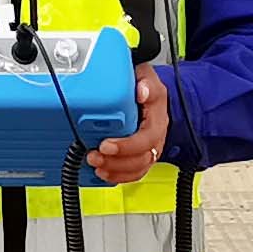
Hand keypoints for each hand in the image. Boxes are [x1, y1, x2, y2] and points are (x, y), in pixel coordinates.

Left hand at [91, 65, 171, 185]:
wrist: (147, 93)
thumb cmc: (145, 86)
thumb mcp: (146, 75)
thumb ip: (145, 80)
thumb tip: (142, 91)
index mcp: (158, 119)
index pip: (147, 138)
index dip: (126, 146)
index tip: (106, 144)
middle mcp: (156, 137)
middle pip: (142, 158)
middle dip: (116, 161)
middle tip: (94, 155)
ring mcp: (150, 149)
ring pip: (137, 168)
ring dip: (115, 170)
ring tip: (95, 163)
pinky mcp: (141, 156)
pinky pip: (134, 173)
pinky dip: (118, 177)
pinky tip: (103, 173)